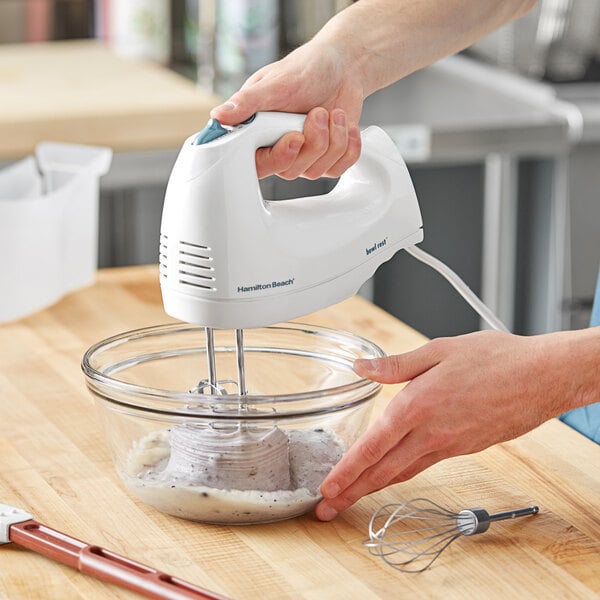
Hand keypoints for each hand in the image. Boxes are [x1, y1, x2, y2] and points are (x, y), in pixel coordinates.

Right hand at [210, 43, 363, 179]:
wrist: (342, 67)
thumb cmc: (306, 69)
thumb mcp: (275, 82)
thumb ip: (248, 103)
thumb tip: (219, 117)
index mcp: (257, 132)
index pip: (257, 164)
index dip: (276, 158)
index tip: (294, 138)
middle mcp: (278, 148)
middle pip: (290, 171)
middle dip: (312, 142)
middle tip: (318, 113)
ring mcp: (303, 157)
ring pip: (316, 171)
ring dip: (332, 140)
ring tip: (333, 113)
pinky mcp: (327, 160)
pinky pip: (338, 168)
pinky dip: (348, 147)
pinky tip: (345, 126)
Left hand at [315, 329, 582, 520]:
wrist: (541, 377)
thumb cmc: (494, 359)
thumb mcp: (439, 350)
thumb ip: (396, 365)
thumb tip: (361, 368)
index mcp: (417, 405)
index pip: (372, 446)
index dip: (347, 470)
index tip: (327, 488)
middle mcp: (430, 432)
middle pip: (382, 470)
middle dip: (351, 491)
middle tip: (326, 508)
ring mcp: (448, 444)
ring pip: (402, 473)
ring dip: (373, 487)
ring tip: (351, 498)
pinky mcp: (463, 447)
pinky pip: (423, 466)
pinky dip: (400, 475)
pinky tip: (391, 474)